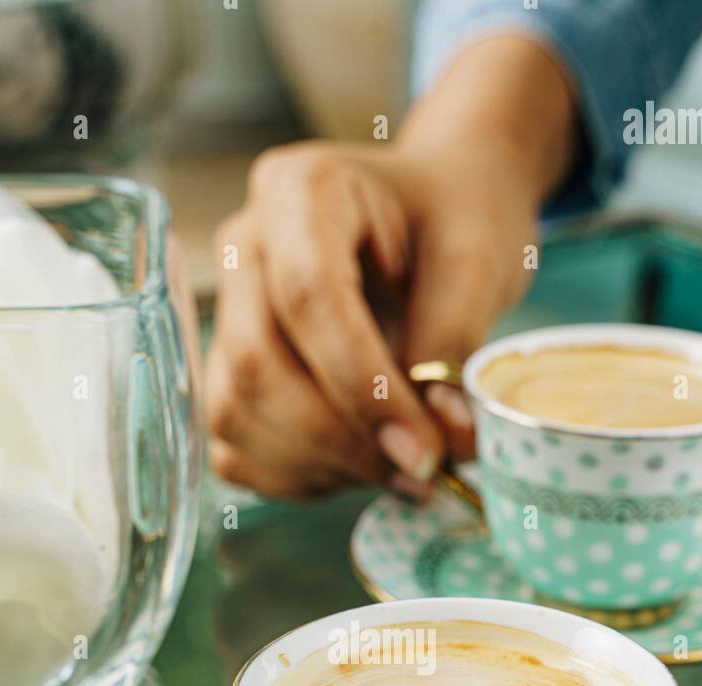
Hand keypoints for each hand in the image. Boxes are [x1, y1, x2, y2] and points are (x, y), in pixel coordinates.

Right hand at [205, 37, 576, 498]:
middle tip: (419, 469)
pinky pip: (236, 448)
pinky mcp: (229, 373)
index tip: (423, 448)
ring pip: (235, 412)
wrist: (435, 216)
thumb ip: (454, 347)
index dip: (363, 386)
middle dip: (340, 437)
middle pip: (256, 363)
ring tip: (398, 469)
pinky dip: (298, 477)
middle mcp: (244, 249)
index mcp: (301, 192)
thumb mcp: (475, 263)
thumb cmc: (454, 220)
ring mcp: (226, 314)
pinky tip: (359, 466)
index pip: (308, 297)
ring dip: (320, 463)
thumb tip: (447, 441)